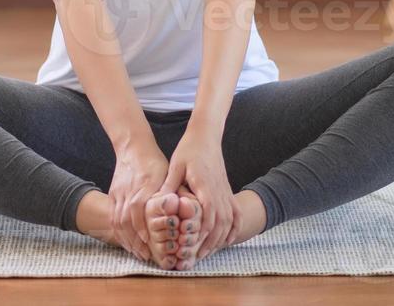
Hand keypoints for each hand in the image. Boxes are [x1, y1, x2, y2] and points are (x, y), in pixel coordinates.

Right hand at [107, 138, 167, 260]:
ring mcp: (118, 194)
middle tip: (144, 256)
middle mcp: (128, 192)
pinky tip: (126, 240)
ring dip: (126, 239)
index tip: (150, 247)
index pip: (139, 213)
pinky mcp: (113, 195)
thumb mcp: (166, 173)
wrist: (133, 146)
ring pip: (117, 221)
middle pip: (126, 221)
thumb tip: (182, 210)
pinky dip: (118, 231)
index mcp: (143, 187)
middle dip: (135, 241)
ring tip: (136, 252)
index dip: (143, 231)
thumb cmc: (154, 161)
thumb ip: (171, 191)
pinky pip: (112, 216)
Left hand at [160, 126, 240, 259]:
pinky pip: (236, 214)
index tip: (191, 246)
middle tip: (196, 257)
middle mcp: (219, 190)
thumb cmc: (189, 150)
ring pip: (229, 221)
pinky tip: (227, 240)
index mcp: (205, 184)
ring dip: (220, 239)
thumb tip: (157, 202)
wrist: (206, 136)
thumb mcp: (175, 166)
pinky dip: (234, 229)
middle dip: (209, 242)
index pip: (208, 213)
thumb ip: (169, 185)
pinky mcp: (228, 191)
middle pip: (220, 222)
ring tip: (207, 253)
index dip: (202, 232)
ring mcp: (226, 191)